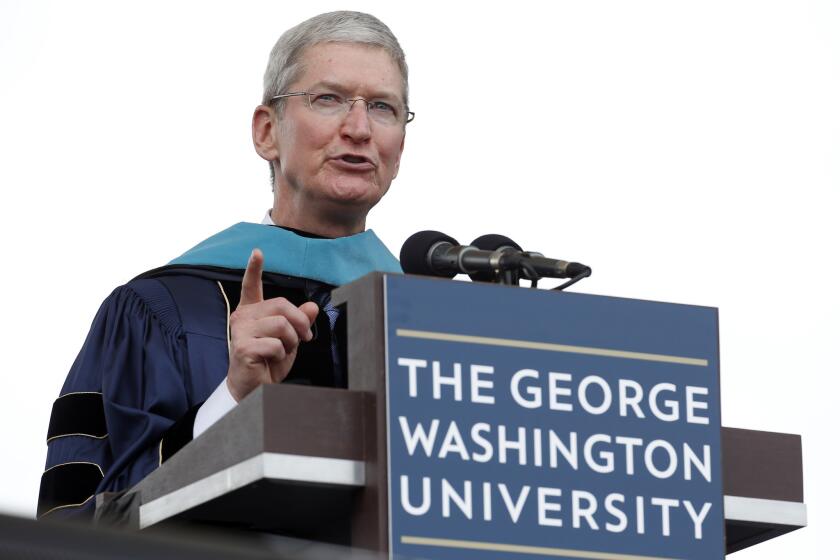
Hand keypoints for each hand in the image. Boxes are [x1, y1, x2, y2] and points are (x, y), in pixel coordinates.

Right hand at [225, 249, 318, 401]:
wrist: (252, 390)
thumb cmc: (268, 363)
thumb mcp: (289, 340)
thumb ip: (299, 322)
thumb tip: (312, 307)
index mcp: (251, 312)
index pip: (250, 286)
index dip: (253, 268)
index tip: (258, 252)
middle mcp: (242, 317)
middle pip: (281, 304)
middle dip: (300, 322)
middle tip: (304, 338)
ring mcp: (241, 331)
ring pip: (281, 324)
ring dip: (292, 340)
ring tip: (285, 351)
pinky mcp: (243, 347)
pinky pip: (275, 344)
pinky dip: (282, 354)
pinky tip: (272, 360)